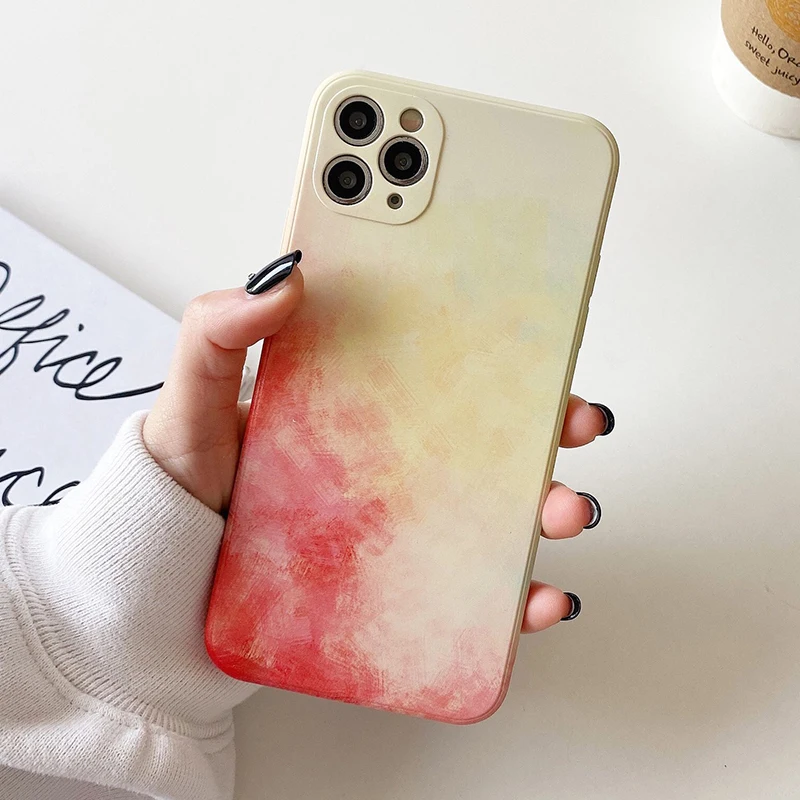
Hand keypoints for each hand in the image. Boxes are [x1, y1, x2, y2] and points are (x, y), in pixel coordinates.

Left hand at [144, 264, 611, 633]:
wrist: (157, 596)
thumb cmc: (179, 493)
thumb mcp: (188, 400)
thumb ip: (219, 331)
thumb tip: (287, 275)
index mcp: (351, 401)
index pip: (433, 357)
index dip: (494, 336)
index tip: (541, 313)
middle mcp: (385, 459)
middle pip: (484, 433)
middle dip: (546, 421)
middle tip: (577, 415)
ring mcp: (395, 523)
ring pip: (494, 510)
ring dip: (549, 506)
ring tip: (568, 509)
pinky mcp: (394, 588)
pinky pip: (471, 593)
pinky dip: (518, 598)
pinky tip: (540, 598)